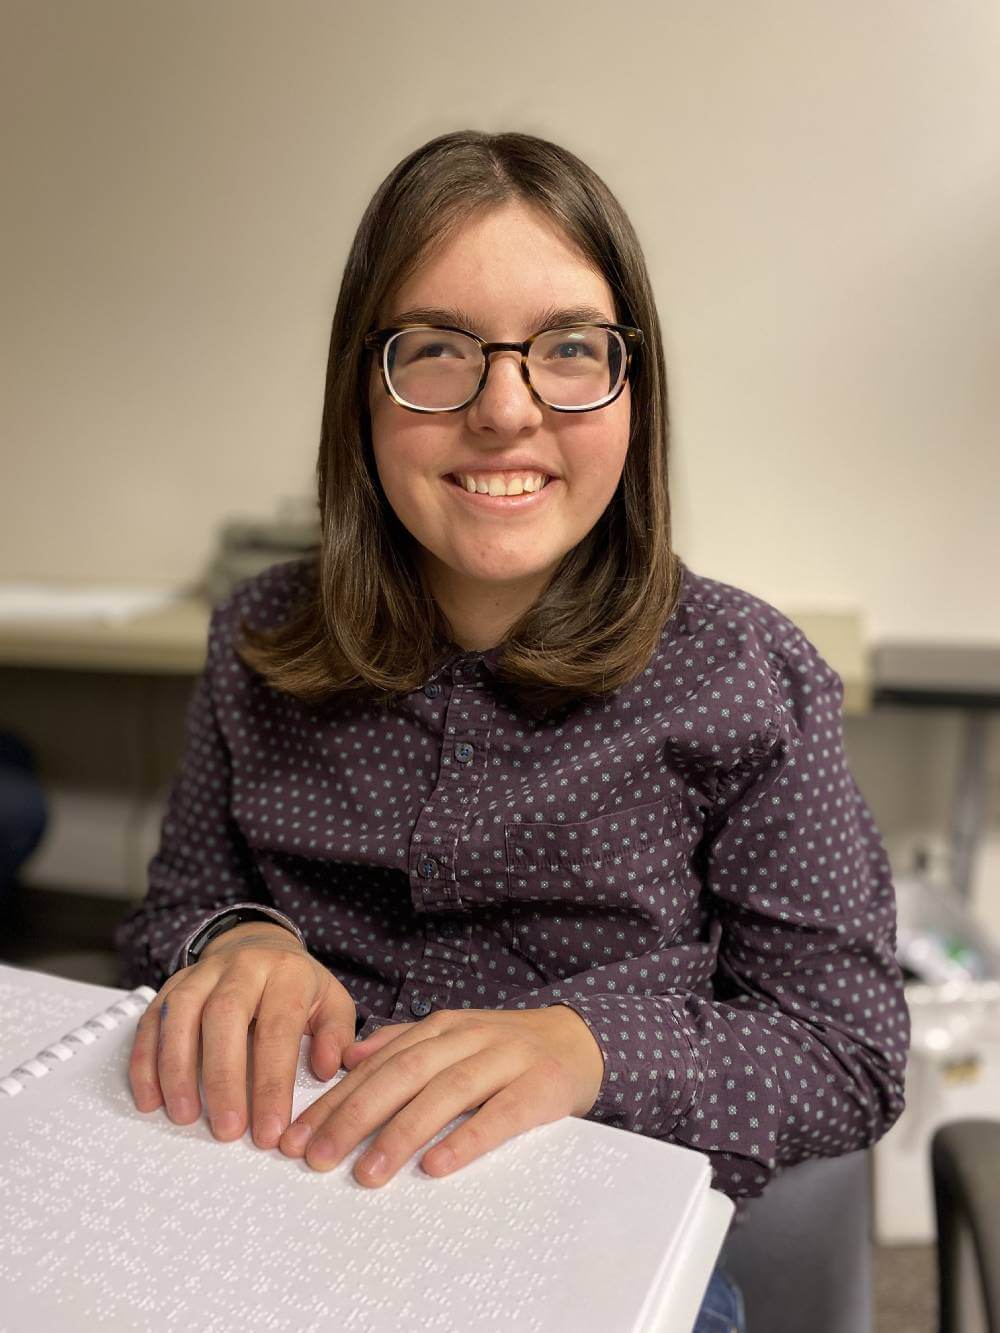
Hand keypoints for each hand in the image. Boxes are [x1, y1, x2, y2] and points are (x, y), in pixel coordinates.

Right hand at [127, 922, 356, 1149]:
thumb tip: (327, 1069)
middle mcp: (242, 967)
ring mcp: (203, 973)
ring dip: (177, 1069)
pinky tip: (150, 1097)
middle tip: (226, 1129)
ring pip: (181, 1013)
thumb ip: (336, 1035)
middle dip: (223, 1077)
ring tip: (184, 1115)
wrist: (262, 945)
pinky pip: (153, 1018)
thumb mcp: (332, 1002)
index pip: (279, 1029)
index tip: (269, 1130)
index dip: (273, 1083)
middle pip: (225, 1016)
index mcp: (286, 974)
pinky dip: (146, 1059)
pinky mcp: (173, 984)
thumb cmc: (297, 985)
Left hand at [276, 1004, 604, 1186]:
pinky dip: (466, 1139)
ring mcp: (506, 1059)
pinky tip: (436, 1165)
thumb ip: (402, 1044)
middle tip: (316, 1157)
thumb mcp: (453, 1036)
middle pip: (403, 1074)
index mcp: (441, 1027)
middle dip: (353, 1116)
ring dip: (401, 1133)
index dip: (334, 1100)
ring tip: (366, 1173)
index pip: (377, 1065)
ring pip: (445, 1092)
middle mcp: (468, 1037)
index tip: (295, 1137)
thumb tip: (347, 1059)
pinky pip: (500, 1115)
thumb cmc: (506, 1049)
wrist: (580, 1040)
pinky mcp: (541, 1086)